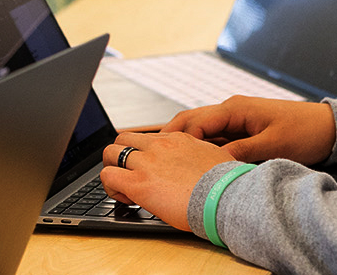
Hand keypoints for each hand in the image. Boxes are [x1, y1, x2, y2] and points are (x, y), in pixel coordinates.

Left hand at [97, 132, 235, 230]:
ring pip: (110, 154)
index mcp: (178, 139)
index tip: (149, 169)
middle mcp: (159, 146)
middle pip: (122, 138)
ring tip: (123, 187)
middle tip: (129, 175)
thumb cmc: (228, 184)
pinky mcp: (138, 184)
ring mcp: (146, 163)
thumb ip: (203, 157)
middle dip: (120, 156)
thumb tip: (204, 165)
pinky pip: (108, 177)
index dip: (143, 154)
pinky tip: (127, 199)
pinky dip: (111, 188)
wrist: (227, 197)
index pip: (148, 138)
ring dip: (112, 169)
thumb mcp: (217, 158)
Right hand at [163, 96, 335, 165]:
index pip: (195, 122)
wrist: (330, 128)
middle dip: (169, 137)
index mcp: (235, 109)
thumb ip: (242, 152)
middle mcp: (232, 110)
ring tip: (165, 160)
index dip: (176, 139)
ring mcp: (236, 118)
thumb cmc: (306, 132)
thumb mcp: (273, 146)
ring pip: (200, 129)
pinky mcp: (243, 128)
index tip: (163, 156)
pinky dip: (200, 146)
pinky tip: (193, 161)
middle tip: (149, 154)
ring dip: (184, 142)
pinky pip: (214, 136)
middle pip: (190, 122)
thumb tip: (214, 163)